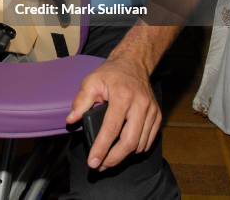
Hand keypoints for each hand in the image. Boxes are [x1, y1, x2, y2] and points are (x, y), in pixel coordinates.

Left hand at [66, 56, 160, 170]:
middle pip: (129, 141)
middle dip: (114, 158)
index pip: (111, 128)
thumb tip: (71, 120)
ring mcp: (151, 111)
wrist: (133, 63)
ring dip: (124, 156)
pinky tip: (124, 149)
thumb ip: (81, 101)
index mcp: (122, 96)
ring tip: (109, 159)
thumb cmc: (111, 74)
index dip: (101, 148)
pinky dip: (136, 149)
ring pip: (140, 144)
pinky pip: (148, 140)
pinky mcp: (157, 115)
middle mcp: (140, 104)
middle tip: (100, 166)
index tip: (93, 162)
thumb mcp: (91, 81)